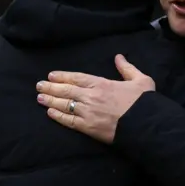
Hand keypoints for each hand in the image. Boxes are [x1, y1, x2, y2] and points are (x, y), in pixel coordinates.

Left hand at [36, 54, 154, 142]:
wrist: (146, 124)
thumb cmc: (144, 102)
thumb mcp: (140, 79)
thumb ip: (127, 68)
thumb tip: (118, 57)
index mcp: (102, 83)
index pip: (77, 77)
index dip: (63, 76)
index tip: (51, 75)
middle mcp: (91, 96)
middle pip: (66, 90)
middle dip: (51, 87)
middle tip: (39, 85)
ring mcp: (88, 112)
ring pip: (64, 104)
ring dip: (50, 100)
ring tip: (39, 97)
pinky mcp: (88, 128)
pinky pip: (69, 121)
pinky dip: (58, 116)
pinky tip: (49, 113)